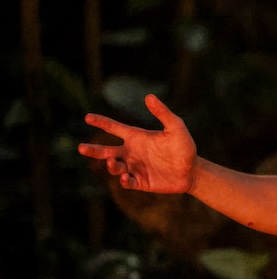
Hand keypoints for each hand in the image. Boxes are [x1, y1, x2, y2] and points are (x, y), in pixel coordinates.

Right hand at [77, 94, 196, 193]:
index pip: (115, 128)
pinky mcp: (140, 182)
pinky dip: (124, 181)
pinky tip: (126, 178)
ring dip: (111, 165)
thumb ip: (163, 113)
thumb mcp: (176, 128)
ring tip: (112, 162)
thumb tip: (149, 96)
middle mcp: (131, 152)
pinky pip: (127, 182)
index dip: (102, 122)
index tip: (87, 117)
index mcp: (137, 137)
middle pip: (106, 150)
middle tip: (81, 148)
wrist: (192, 171)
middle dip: (93, 150)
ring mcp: (134, 168)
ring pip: (114, 167)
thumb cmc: (184, 147)